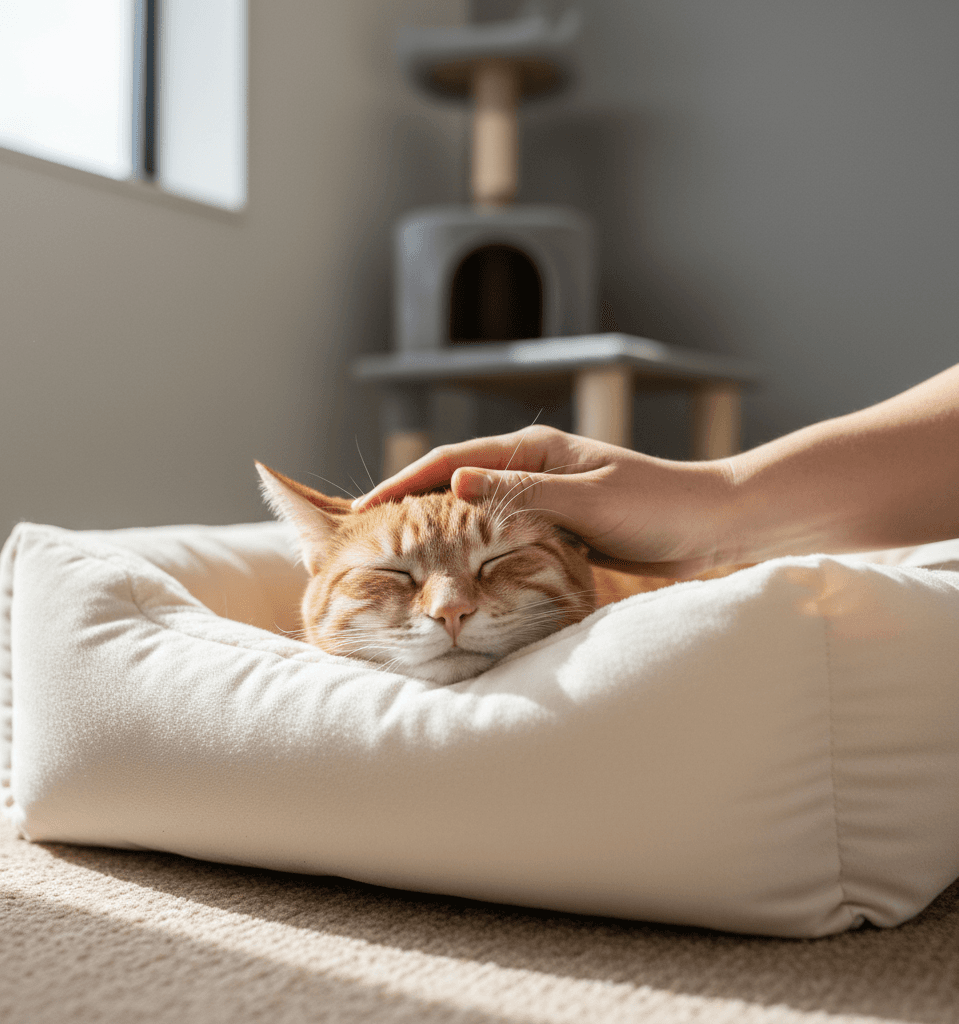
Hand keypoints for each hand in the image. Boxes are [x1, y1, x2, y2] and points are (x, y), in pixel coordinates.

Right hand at [354, 425, 735, 576]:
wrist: (710, 527)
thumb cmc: (656, 506)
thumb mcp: (585, 499)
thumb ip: (522, 494)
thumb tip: (454, 488)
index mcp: (534, 450)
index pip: (454, 462)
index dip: (406, 483)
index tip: (364, 506)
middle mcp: (531, 470)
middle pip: (455, 484)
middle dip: (410, 504)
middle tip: (366, 533)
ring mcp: (542, 498)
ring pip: (475, 513)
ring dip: (438, 529)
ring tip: (398, 553)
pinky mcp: (555, 527)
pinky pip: (501, 536)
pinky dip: (472, 548)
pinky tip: (455, 568)